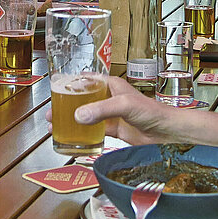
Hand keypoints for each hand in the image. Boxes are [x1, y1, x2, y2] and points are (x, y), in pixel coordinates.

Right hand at [57, 76, 184, 144]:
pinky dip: (82, 134)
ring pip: (85, 115)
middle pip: (81, 99)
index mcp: (111, 85)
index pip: (85, 80)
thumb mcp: (124, 105)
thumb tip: (78, 116)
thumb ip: (101, 110)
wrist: (167, 132)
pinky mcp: (114, 129)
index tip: (54, 91)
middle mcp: (109, 98)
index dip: (69, 85)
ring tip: (55, 126)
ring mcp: (111, 114)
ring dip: (71, 120)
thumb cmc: (152, 111)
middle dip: (65, 105)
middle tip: (50, 113)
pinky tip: (72, 137)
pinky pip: (94, 130)